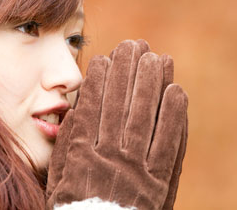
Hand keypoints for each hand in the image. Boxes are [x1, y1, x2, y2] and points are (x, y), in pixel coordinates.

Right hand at [46, 40, 187, 208]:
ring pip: (145, 117)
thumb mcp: (60, 178)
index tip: (104, 56)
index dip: (99, 78)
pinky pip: (170, 143)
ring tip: (157, 57)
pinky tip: (177, 90)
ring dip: (152, 83)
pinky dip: (174, 115)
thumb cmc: (77, 207)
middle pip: (120, 105)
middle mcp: (109, 159)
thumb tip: (77, 107)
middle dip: (127, 70)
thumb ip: (67, 144)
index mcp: (81, 156)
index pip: (91, 107)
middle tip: (134, 43)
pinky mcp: (159, 182)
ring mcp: (136, 170)